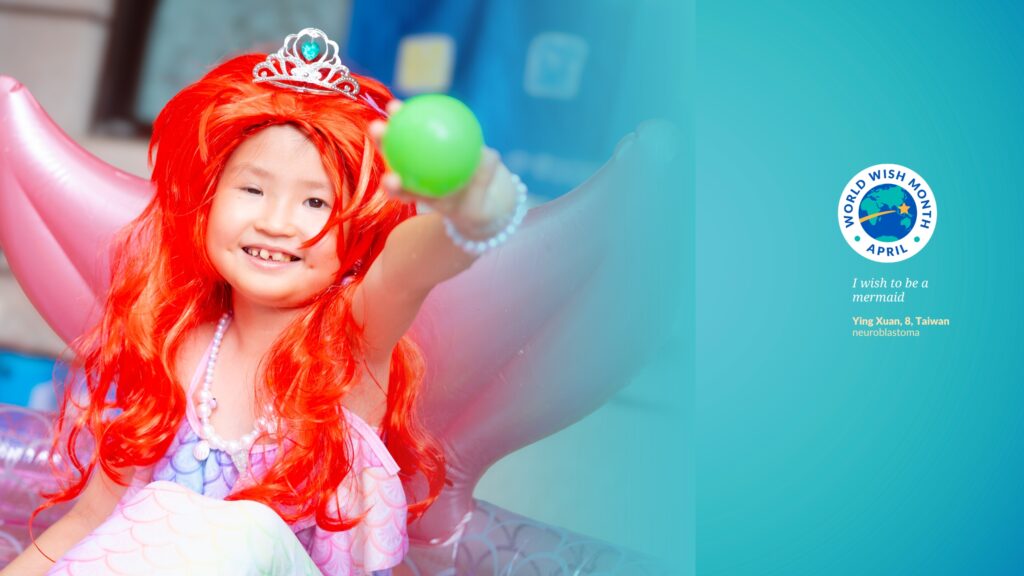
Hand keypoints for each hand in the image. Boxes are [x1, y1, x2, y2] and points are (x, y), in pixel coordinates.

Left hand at [369, 100, 519, 240]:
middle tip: (377, 128)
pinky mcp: (428, 145)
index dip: (392, 187)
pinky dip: (423, 117)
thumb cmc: (479, 206)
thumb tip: (487, 155)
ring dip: (396, 122)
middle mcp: (414, 177)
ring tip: (394, 106)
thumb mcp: (482, 204)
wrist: (481, 199)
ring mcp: (419, 160)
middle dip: (381, 144)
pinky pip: (425, 129)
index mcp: (421, 197)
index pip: (403, 193)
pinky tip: (426, 102)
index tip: (390, 179)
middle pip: (394, 160)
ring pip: (403, 141)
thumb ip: (483, 179)